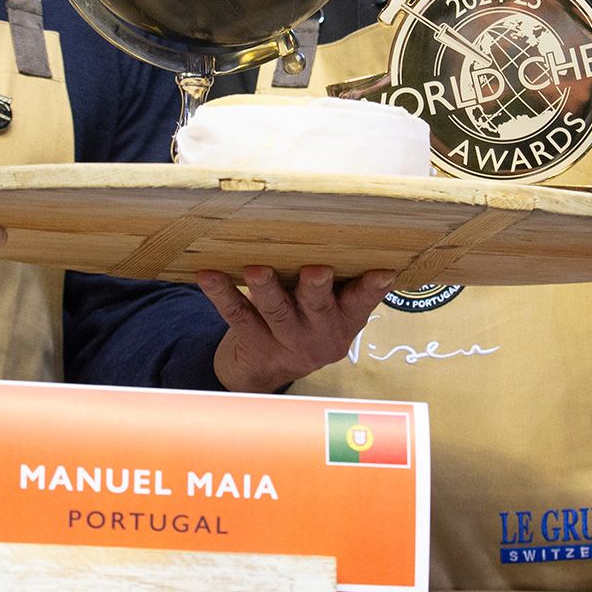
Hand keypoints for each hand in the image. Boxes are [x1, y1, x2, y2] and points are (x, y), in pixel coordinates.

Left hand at [197, 264, 397, 392]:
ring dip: (266, 288)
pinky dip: (222, 294)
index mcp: (346, 319)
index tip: (383, 272)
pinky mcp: (255, 344)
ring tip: (256, 269)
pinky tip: (209, 276)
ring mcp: (287, 342)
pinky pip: (238, 316)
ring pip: (277, 311)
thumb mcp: (332, 307)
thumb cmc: (306, 319)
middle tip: (315, 270)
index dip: (373, 288)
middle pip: (318, 306)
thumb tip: (340, 224)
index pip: (363, 301)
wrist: (267, 368)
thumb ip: (339, 280)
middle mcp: (321, 334)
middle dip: (316, 287)